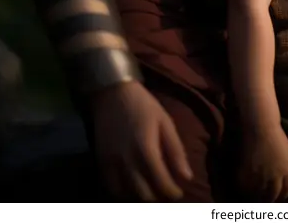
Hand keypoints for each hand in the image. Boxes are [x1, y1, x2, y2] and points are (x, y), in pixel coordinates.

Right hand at [90, 79, 192, 200]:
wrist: (113, 93)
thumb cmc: (143, 105)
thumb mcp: (165, 122)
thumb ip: (176, 151)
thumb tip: (186, 176)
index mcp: (146, 150)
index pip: (161, 183)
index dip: (172, 192)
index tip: (178, 193)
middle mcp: (128, 161)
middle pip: (144, 194)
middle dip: (158, 195)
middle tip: (164, 190)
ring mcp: (112, 163)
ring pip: (127, 194)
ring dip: (140, 195)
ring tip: (150, 189)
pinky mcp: (101, 161)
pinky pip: (111, 186)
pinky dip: (122, 192)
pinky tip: (131, 187)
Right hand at [239, 125, 287, 200]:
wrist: (260, 125)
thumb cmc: (275, 135)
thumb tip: (286, 178)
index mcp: (287, 171)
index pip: (287, 189)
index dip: (283, 194)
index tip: (278, 194)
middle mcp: (275, 176)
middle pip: (273, 195)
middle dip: (270, 198)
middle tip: (265, 198)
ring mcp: (260, 176)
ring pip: (259, 194)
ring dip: (257, 195)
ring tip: (254, 194)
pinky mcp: (247, 172)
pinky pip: (245, 187)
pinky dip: (245, 188)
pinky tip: (244, 187)